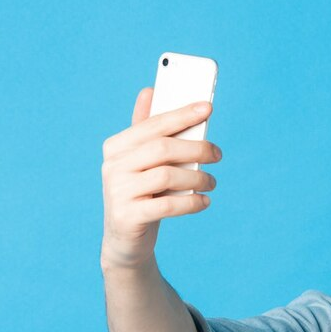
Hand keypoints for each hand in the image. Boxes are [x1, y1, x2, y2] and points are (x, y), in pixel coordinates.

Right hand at [100, 88, 221, 269]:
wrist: (125, 241)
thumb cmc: (141, 195)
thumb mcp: (143, 163)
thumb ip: (147, 130)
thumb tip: (150, 90)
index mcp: (116, 146)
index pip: (153, 124)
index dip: (182, 114)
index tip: (208, 107)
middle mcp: (112, 166)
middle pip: (161, 148)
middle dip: (196, 148)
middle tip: (217, 154)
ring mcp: (117, 192)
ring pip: (166, 176)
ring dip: (197, 178)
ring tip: (212, 182)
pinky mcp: (128, 217)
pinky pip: (166, 205)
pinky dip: (190, 202)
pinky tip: (204, 202)